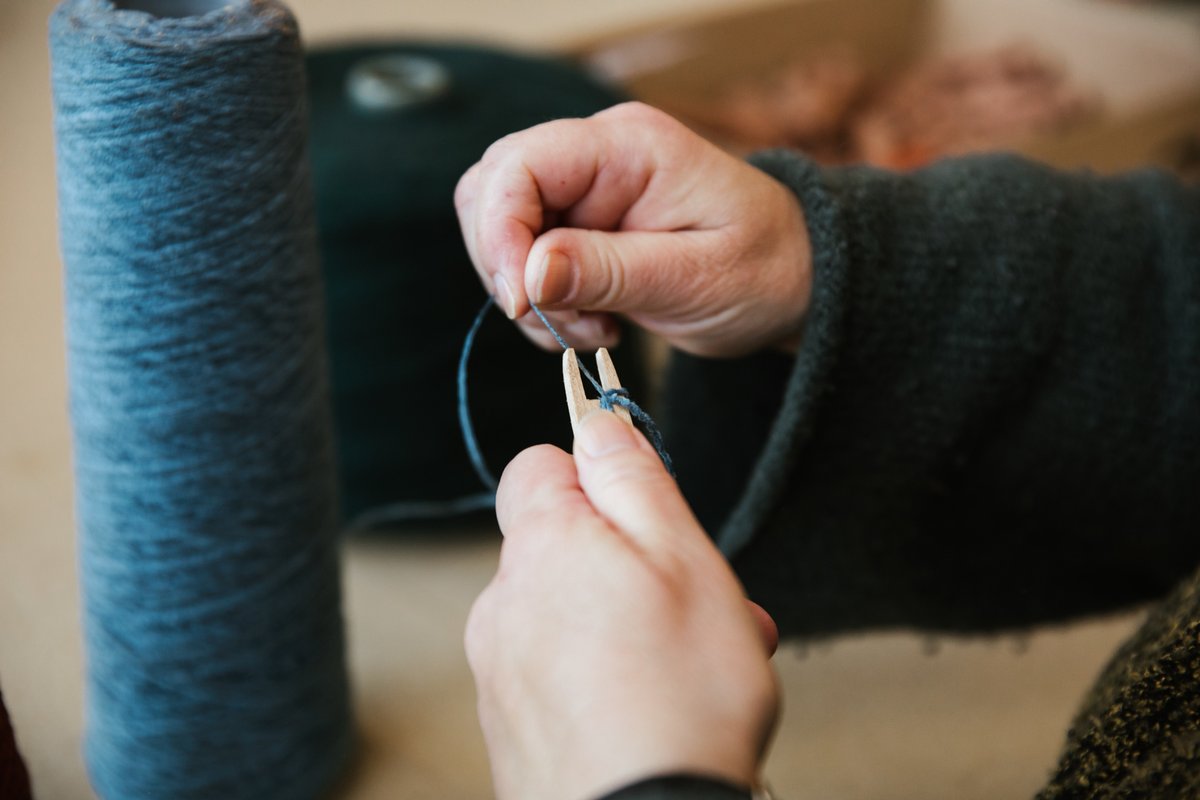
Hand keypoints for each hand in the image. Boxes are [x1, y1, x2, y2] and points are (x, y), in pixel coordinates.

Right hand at [455, 101, 811, 356]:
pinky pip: (526, 262)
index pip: (518, 165)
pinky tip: (595, 325)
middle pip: (492, 191)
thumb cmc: (765, 268)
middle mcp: (596, 156)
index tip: (522, 301)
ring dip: (527, 294)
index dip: (500, 233)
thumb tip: (528, 275)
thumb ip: (610, 271)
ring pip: (500, 231)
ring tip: (592, 328)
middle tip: (562, 321)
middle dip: (508, 267)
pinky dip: (542, 305)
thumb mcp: (695, 277)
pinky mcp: (580, 229)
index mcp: (627, 146)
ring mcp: (584, 192)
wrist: (795, 281)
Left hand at [465, 412, 779, 799]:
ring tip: (687, 665)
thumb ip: (633, 480)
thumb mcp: (684, 558)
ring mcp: (499, 670)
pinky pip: (555, 672)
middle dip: (627, 562)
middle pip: (561, 546)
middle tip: (695, 603)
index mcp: (541, 547)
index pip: (538, 466)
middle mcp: (502, 603)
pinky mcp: (510, 728)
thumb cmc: (680, 697)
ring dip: (624, 622)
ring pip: (565, 612)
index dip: (597, 477)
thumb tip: (598, 423)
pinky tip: (650, 707)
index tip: (643, 508)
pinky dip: (599, 676)